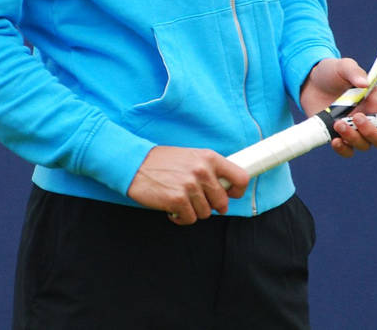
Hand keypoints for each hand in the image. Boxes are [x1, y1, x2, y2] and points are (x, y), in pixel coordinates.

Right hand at [127, 145, 249, 224]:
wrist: (135, 164)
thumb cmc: (163, 161)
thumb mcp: (190, 157)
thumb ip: (209, 169)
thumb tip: (225, 187)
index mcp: (209, 157)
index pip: (240, 177)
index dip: (238, 191)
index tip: (230, 194)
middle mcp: (202, 171)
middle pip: (222, 202)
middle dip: (211, 206)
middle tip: (198, 201)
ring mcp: (190, 186)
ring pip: (205, 213)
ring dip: (193, 211)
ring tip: (181, 200)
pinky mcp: (177, 200)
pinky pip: (190, 219)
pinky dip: (181, 217)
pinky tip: (172, 208)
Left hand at [300, 58, 376, 157]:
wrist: (309, 81)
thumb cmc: (332, 72)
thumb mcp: (343, 66)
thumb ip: (354, 72)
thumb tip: (364, 83)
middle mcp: (369, 119)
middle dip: (372, 133)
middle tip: (356, 118)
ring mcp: (354, 129)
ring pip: (364, 145)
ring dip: (353, 138)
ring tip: (338, 123)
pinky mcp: (338, 135)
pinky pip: (347, 151)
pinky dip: (343, 149)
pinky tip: (334, 140)